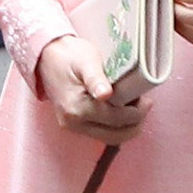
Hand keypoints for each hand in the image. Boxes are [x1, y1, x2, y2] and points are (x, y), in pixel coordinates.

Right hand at [35, 35, 150, 145]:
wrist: (46, 56)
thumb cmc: (69, 54)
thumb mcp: (86, 60)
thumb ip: (96, 78)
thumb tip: (105, 94)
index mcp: (76, 107)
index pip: (116, 119)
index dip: (136, 112)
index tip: (146, 98)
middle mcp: (73, 123)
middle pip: (115, 135)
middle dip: (135, 122)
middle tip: (145, 104)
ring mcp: (72, 127)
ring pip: (110, 138)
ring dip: (127, 126)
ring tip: (135, 106)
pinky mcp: (74, 126)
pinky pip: (101, 133)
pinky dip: (116, 126)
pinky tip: (122, 110)